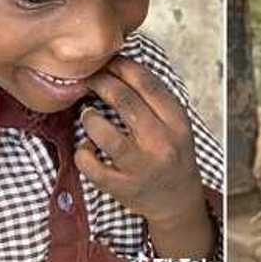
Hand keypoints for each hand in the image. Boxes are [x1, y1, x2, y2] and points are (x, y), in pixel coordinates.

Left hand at [76, 57, 205, 227]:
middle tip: (90, 79)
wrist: (177, 200)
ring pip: (103, 133)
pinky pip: (90, 164)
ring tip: (88, 114)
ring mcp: (140, 166)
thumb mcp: (176, 125)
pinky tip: (87, 148)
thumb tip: (121, 65)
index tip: (109, 61)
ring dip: (89, 117)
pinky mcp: (122, 186)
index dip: (123, 66)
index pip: (147, 84)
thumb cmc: (172, 154)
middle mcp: (161, 142)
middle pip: (123, 101)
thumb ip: (155, 99)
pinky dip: (82, 152)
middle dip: (101, 83)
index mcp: (176, 122)